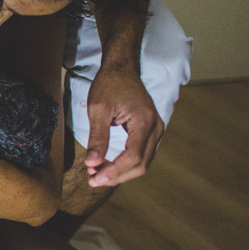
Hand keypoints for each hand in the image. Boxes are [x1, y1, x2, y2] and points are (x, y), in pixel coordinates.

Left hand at [84, 66, 163, 186]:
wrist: (121, 69)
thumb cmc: (109, 85)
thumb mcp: (98, 109)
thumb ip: (97, 137)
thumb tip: (91, 164)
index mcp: (145, 121)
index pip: (133, 156)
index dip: (114, 172)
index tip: (93, 178)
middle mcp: (156, 128)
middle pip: (141, 164)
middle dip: (116, 176)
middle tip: (92, 180)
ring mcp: (156, 130)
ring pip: (142, 162)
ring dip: (120, 172)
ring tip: (96, 174)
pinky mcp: (150, 132)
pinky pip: (141, 154)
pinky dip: (125, 164)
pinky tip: (107, 166)